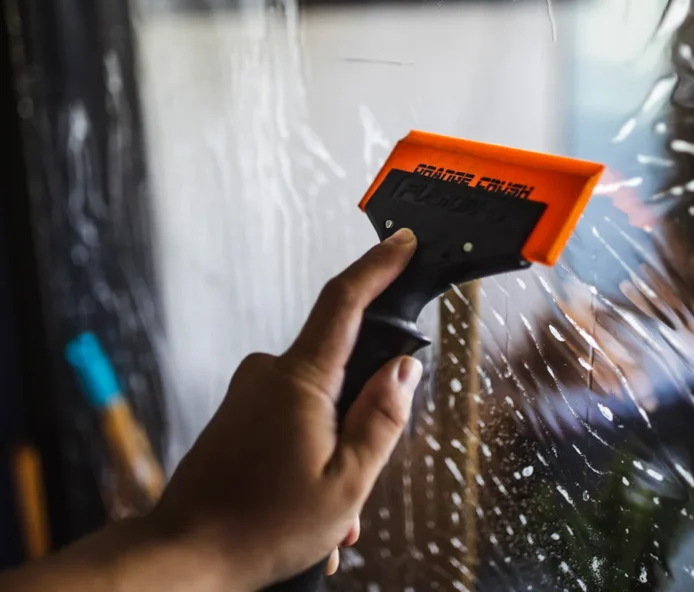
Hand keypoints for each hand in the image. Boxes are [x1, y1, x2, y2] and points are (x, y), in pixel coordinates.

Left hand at [151, 228, 421, 589]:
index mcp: (300, 380)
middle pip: (341, 362)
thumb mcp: (346, 482)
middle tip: (363, 468)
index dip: (378, 266)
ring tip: (331, 510)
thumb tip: (403, 369)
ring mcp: (250, 390)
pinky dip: (311, 448)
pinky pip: (293, 412)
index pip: (345, 300)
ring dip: (336, 443)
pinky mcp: (240, 410)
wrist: (183, 556)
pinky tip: (307, 497)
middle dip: (364, 407)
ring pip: (319, 398)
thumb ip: (382, 417)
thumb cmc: (260, 527)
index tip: (402, 243)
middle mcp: (269, 372)